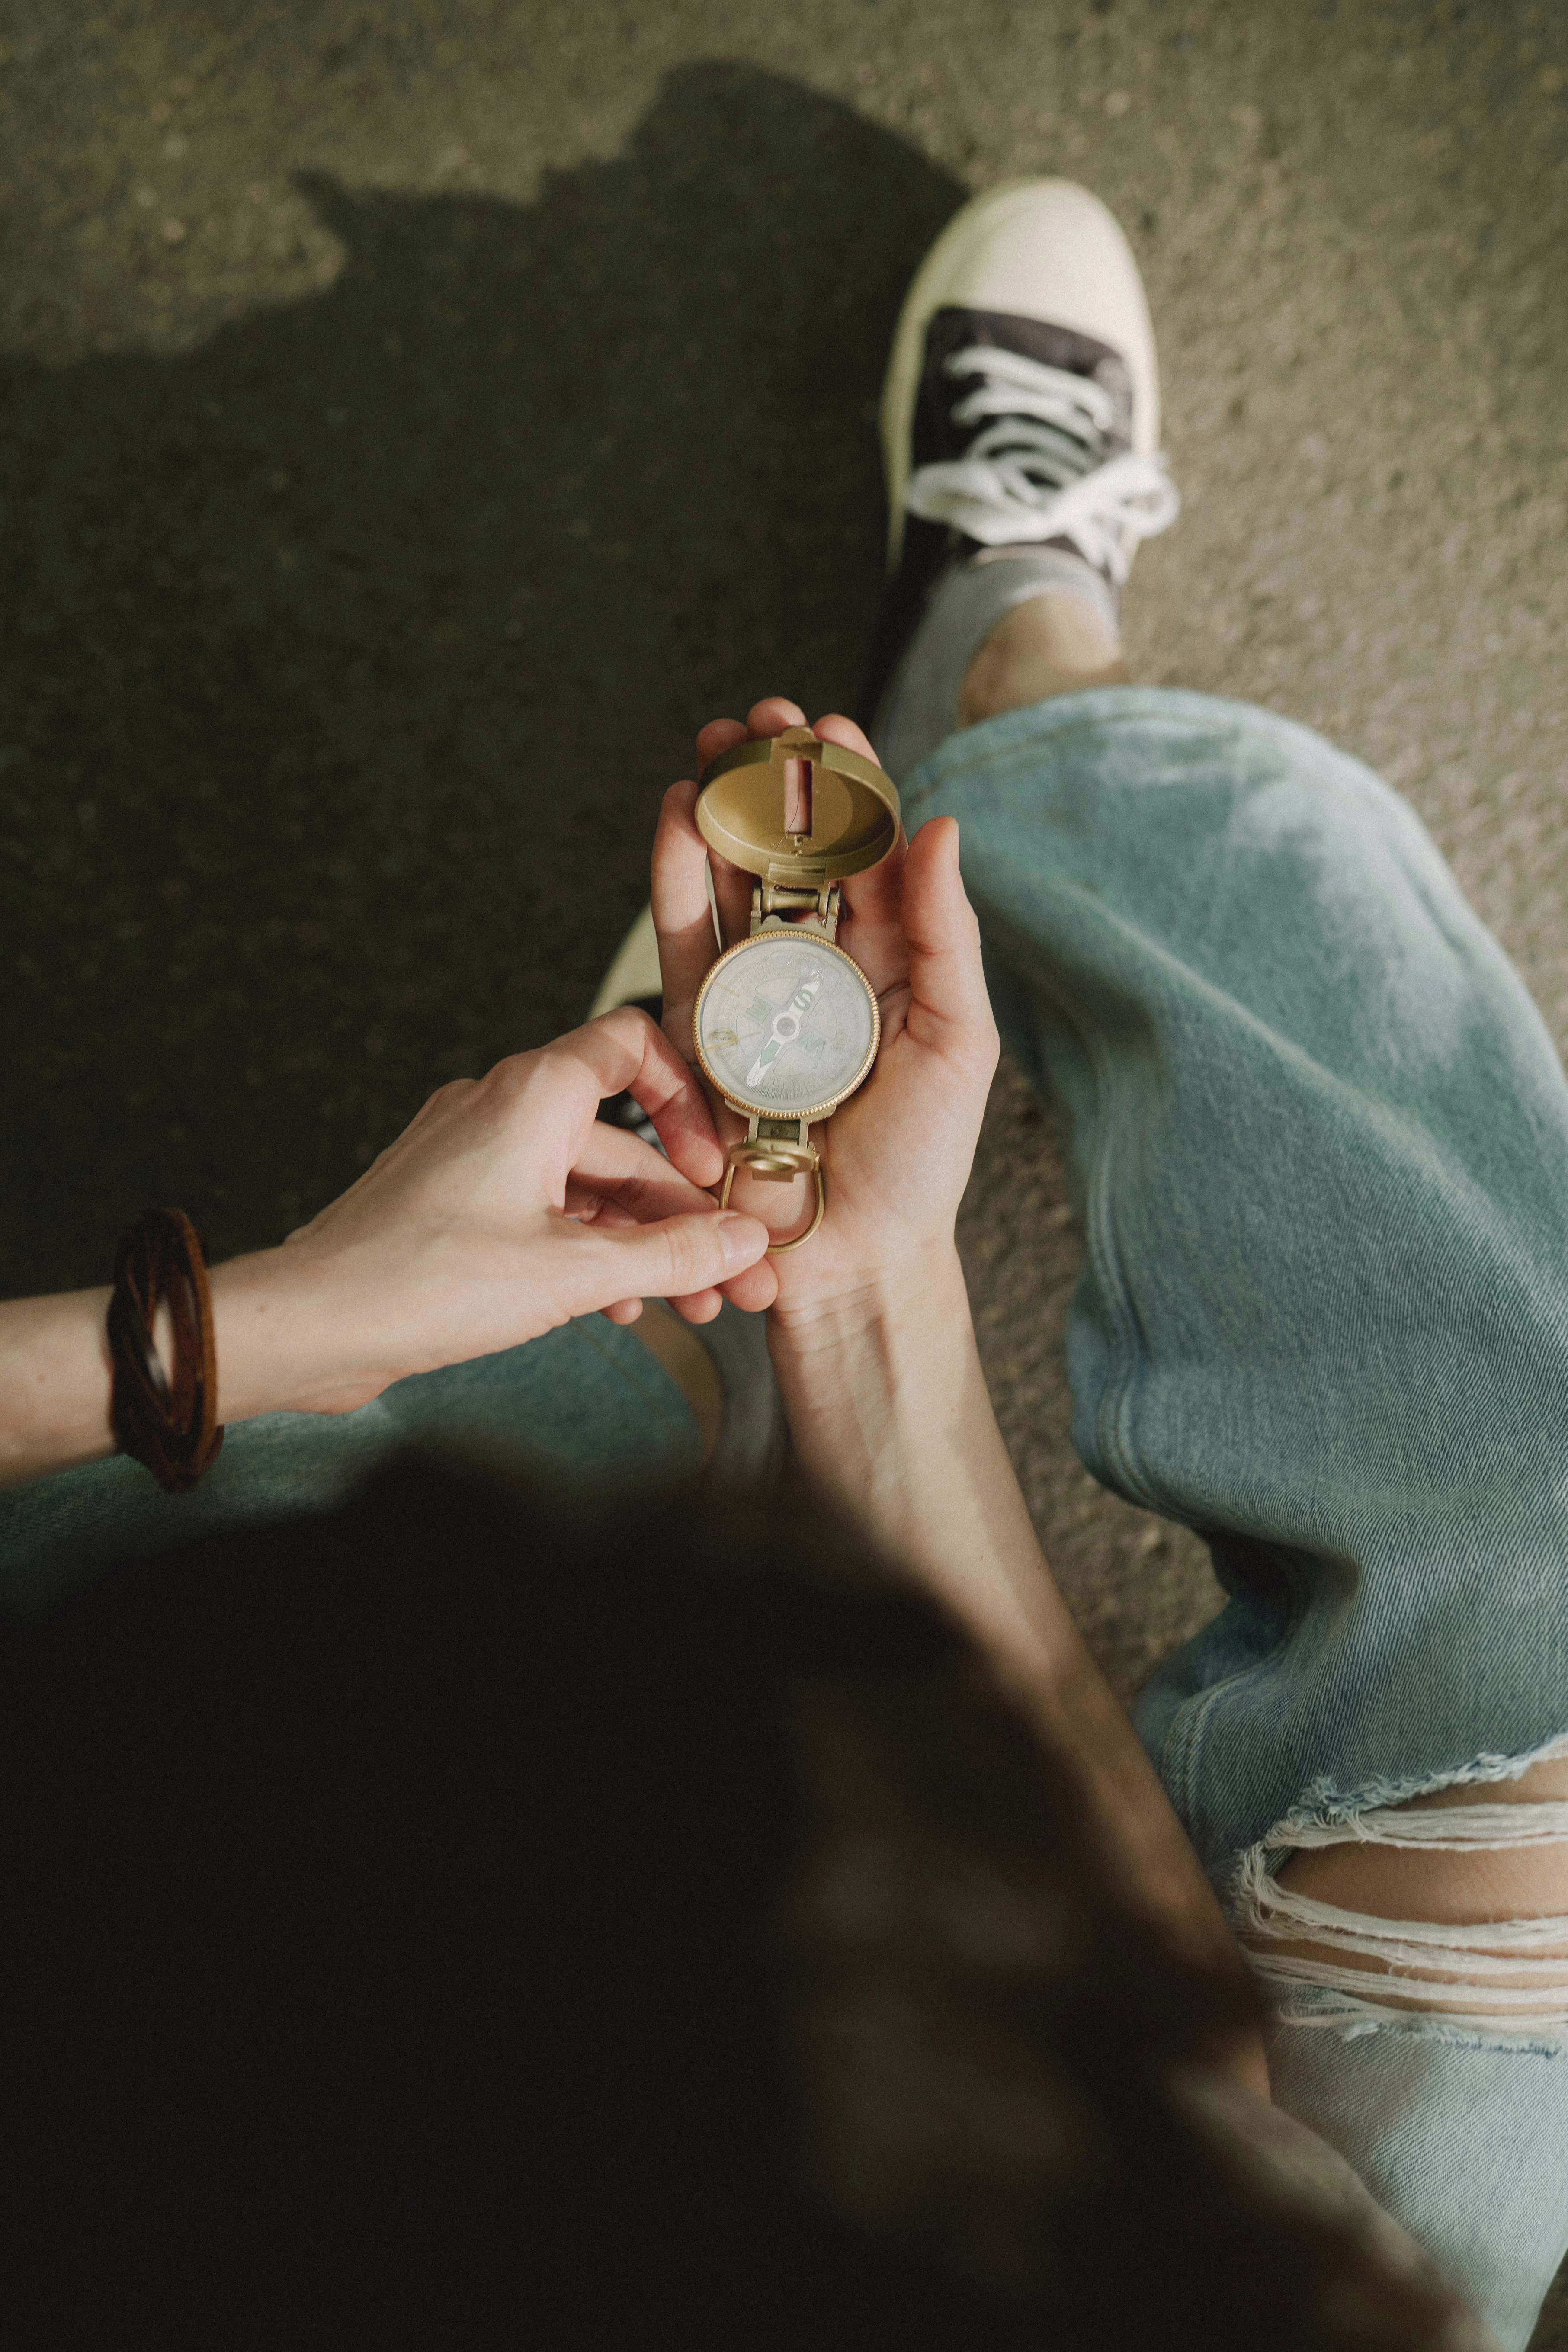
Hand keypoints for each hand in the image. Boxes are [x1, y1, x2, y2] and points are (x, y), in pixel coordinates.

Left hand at [257, 1009, 769, 1412]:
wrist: (313, 1323)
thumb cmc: (422, 1280)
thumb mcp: (573, 1273)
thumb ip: (671, 1255)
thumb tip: (744, 1242)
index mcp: (533, 1095)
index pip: (632, 1047)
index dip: (687, 1099)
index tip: (715, 1168)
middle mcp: (501, 1109)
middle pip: (622, 1145)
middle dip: (684, 1217)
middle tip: (733, 1278)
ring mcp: (473, 1155)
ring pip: (586, 1188)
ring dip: (641, 1245)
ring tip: (688, 1305)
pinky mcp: (454, 1203)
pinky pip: (543, 1213)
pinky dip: (586, 1253)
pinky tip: (615, 1306)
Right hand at [652, 697, 999, 1320]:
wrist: (852, 1255)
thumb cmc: (919, 1162)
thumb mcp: (957, 1041)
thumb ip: (947, 935)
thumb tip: (938, 825)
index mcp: (890, 960)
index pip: (866, 851)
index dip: (847, 786)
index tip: (832, 725)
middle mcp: (819, 966)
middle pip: (790, 851)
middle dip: (771, 780)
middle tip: (759, 717)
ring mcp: (757, 994)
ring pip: (732, 882)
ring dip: (720, 808)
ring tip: (712, 747)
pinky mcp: (703, 1031)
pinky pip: (685, 942)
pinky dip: (676, 877)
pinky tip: (677, 817)